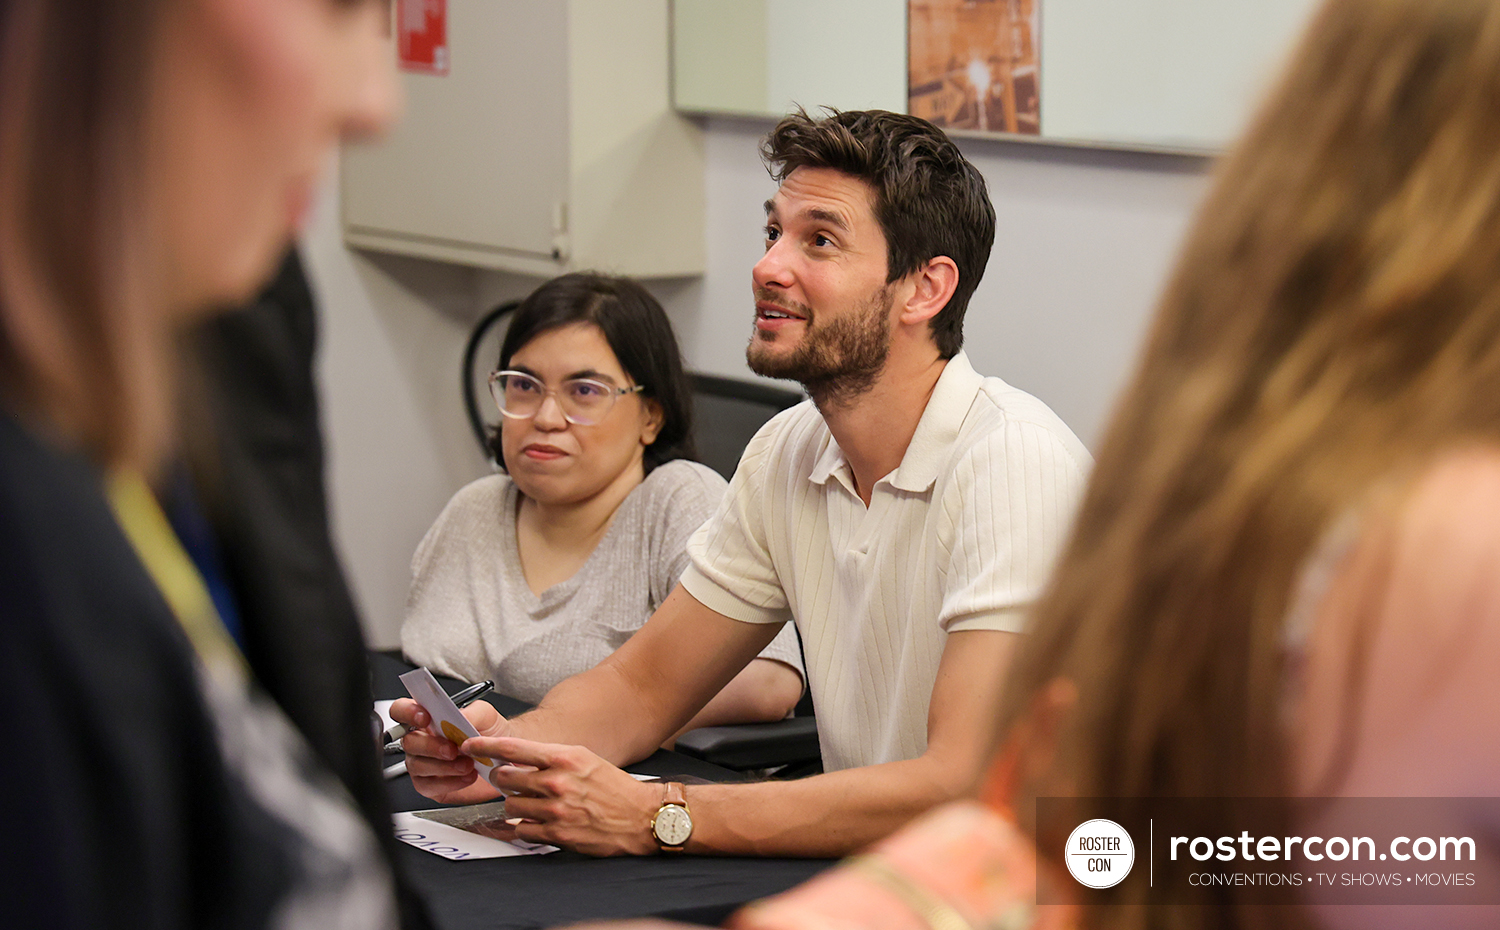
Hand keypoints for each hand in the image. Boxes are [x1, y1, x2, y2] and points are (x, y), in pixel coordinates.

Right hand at [390, 697, 507, 804]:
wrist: (506, 756)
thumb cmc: (492, 732)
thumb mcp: (485, 715)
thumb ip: (470, 713)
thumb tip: (456, 717)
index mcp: (429, 718)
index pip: (402, 710)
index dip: (407, 712)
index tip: (424, 717)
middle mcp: (422, 740)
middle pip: (408, 742)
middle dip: (430, 746)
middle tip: (453, 749)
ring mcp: (424, 764)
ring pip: (417, 766)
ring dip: (443, 766)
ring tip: (467, 764)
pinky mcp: (432, 785)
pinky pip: (429, 786)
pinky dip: (449, 782)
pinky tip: (467, 777)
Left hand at [462, 736, 662, 856]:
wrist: (641, 817)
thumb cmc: (615, 788)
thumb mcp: (585, 760)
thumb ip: (552, 759)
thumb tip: (519, 761)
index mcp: (564, 757)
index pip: (514, 748)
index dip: (485, 746)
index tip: (469, 746)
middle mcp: (557, 782)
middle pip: (505, 778)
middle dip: (502, 780)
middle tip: (509, 781)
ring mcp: (555, 810)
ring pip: (510, 805)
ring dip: (516, 805)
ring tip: (533, 804)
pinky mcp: (556, 834)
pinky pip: (522, 829)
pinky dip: (525, 826)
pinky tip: (538, 822)